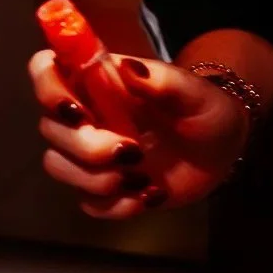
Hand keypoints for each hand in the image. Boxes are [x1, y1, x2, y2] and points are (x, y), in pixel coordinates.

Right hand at [29, 51, 248, 218]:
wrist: (224, 149)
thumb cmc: (207, 108)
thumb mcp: (195, 93)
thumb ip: (164, 80)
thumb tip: (127, 66)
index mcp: (104, 81)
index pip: (49, 70)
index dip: (48, 88)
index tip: (75, 112)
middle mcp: (90, 114)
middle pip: (50, 128)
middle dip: (85, 146)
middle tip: (132, 150)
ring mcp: (93, 153)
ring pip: (58, 166)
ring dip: (96, 179)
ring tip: (143, 176)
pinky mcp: (104, 187)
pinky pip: (87, 202)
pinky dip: (116, 206)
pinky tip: (149, 196)